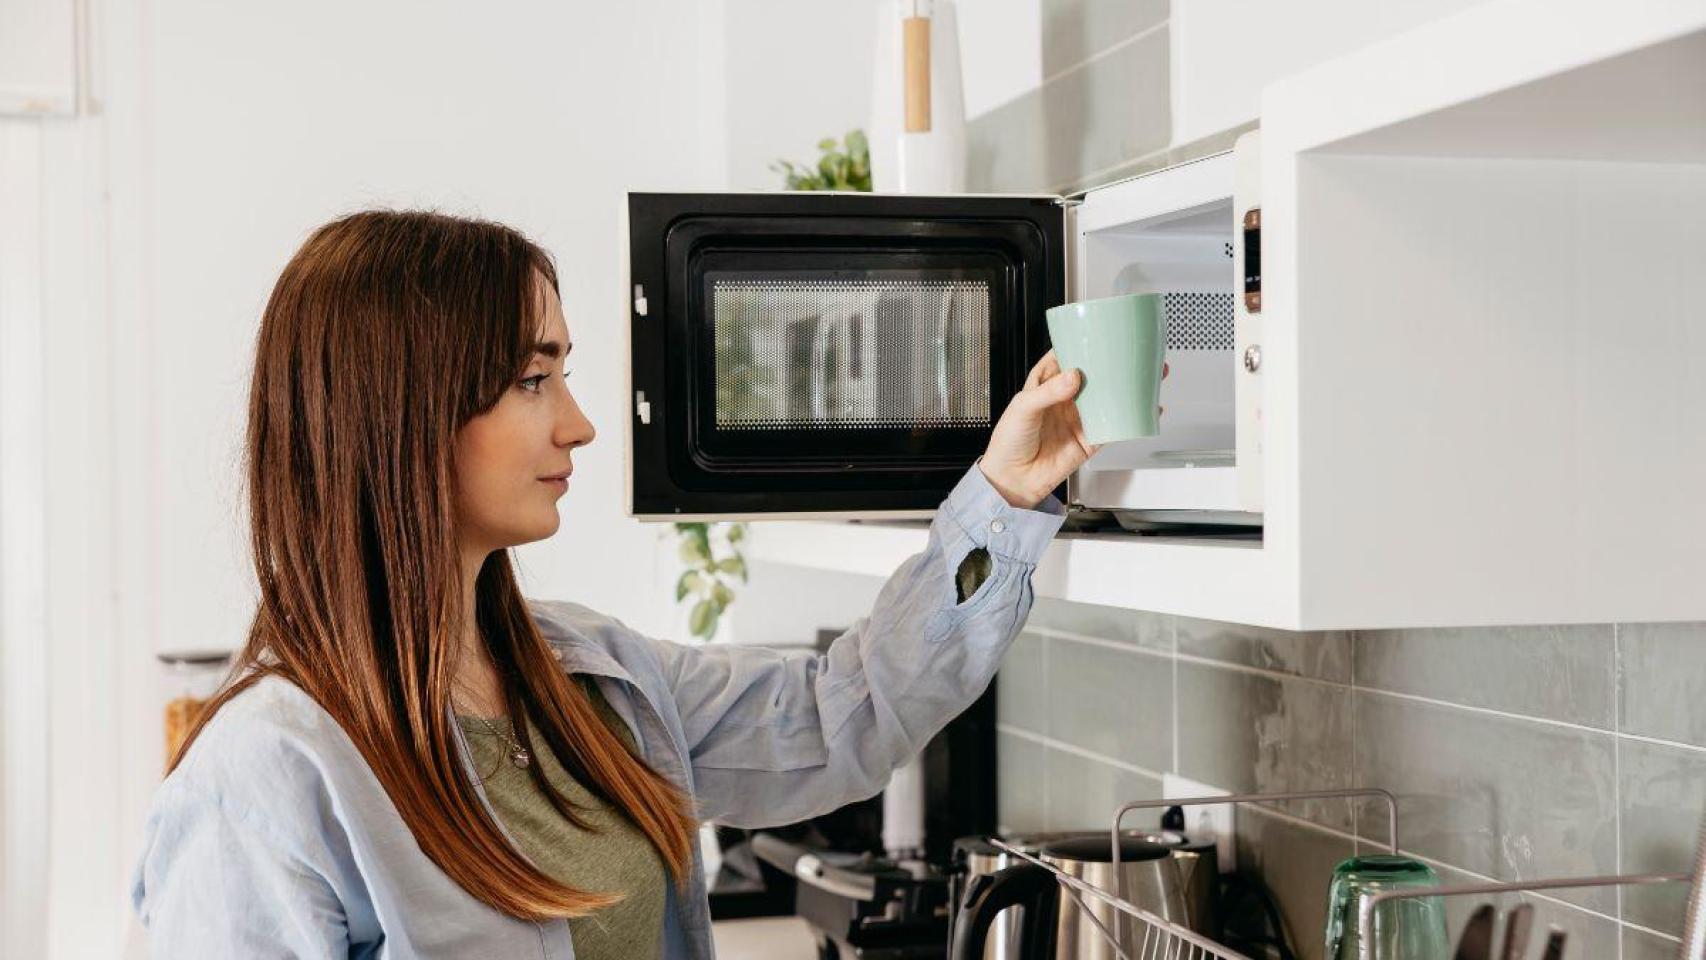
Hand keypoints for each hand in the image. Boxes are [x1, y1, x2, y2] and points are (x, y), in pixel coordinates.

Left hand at [978, 351, 1167, 508]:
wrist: (1012, 480)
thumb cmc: (1008, 442)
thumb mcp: (1023, 408)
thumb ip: (1047, 393)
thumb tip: (1072, 377)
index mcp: (1045, 385)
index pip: (1067, 358)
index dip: (1082, 346)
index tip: (1099, 335)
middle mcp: (1064, 399)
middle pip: (1094, 377)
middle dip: (1113, 365)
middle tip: (1132, 352)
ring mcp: (1079, 419)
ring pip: (1107, 399)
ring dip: (1126, 388)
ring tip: (1145, 375)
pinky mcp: (1089, 440)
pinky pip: (1114, 427)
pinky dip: (1130, 419)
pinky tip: (1143, 409)